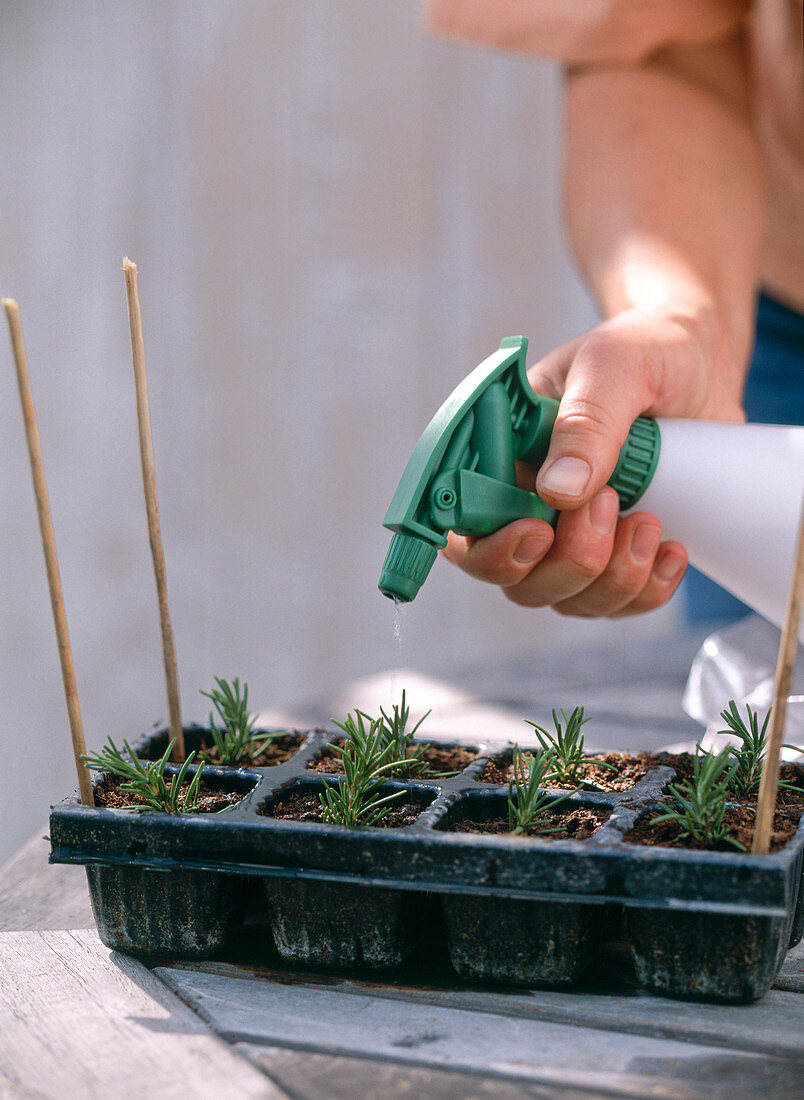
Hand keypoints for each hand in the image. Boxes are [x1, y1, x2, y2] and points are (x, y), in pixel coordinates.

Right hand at [442, 307, 746, 615]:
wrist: (700, 360)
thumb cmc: (643, 348)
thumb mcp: (612, 365)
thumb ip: (585, 423)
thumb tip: (558, 492)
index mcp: (501, 457)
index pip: (464, 527)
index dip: (490, 548)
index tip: (537, 531)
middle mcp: (526, 504)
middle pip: (517, 580)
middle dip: (569, 561)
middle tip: (613, 503)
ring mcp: (573, 536)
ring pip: (568, 599)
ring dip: (612, 577)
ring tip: (649, 517)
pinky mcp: (619, 554)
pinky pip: (621, 605)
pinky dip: (647, 590)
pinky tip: (670, 548)